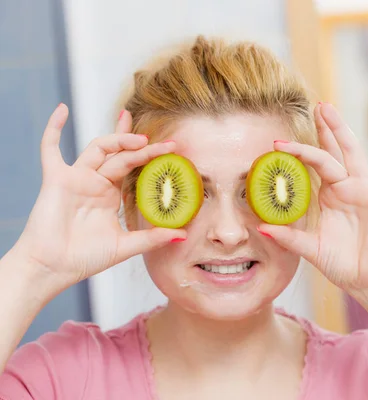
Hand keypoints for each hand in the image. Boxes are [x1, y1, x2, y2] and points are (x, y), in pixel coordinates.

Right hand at [14, 104, 185, 287]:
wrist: (54, 268)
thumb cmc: (85, 258)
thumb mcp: (126, 246)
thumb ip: (152, 238)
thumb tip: (183, 235)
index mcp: (110, 193)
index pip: (133, 165)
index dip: (150, 154)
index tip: (173, 147)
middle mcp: (95, 182)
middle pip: (120, 153)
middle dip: (141, 145)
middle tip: (166, 143)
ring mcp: (76, 178)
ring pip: (98, 149)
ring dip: (117, 140)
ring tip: (140, 140)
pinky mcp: (57, 180)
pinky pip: (50, 149)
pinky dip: (53, 129)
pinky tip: (62, 110)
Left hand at [257, 102, 367, 297]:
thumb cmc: (344, 266)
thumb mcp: (312, 249)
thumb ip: (289, 237)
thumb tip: (261, 227)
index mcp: (329, 196)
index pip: (313, 166)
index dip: (297, 152)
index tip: (276, 144)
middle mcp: (346, 188)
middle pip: (332, 151)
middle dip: (324, 128)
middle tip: (314, 106)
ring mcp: (365, 190)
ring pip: (353, 153)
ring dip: (341, 130)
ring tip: (328, 108)